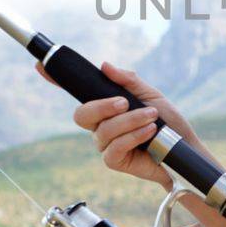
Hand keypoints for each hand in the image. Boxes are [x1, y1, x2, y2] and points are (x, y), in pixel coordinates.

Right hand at [35, 60, 203, 189]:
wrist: (185, 149)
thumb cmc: (168, 123)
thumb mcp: (151, 95)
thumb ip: (128, 81)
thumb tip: (105, 65)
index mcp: (106, 106)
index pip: (78, 92)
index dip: (56, 80)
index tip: (41, 66)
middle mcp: (101, 125)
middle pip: (81, 114)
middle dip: (102, 106)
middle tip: (125, 102)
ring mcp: (105, 144)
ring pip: (103, 130)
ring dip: (130, 120)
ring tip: (152, 118)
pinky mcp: (114, 161)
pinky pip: (113, 147)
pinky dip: (132, 136)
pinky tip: (148, 133)